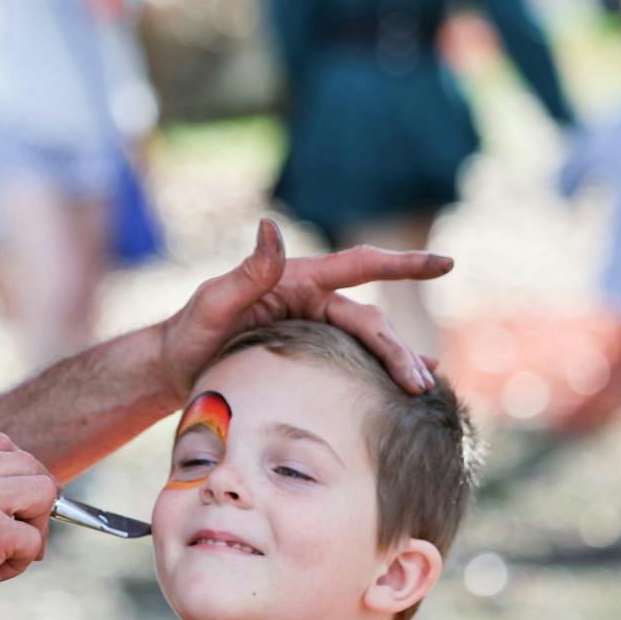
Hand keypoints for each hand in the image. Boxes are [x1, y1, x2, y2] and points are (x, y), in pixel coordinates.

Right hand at [0, 428, 56, 619]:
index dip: (11, 476)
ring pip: (42, 492)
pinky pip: (33, 538)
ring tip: (4, 553)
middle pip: (25, 462)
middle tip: (15, 533)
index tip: (4, 505)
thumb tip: (26, 479)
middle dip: (30, 500)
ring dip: (33, 527)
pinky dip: (21, 561)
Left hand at [154, 218, 451, 400]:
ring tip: (422, 391)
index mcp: (298, 281)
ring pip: (369, 345)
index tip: (445, 263)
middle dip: (398, 349)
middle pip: (370, 322)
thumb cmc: (190, 332)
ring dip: (397, 365)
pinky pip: (356, 364)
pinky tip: (409, 394)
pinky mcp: (313, 360)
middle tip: (419, 382)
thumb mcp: (213, 302)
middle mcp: (314, 302)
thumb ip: (246, 271)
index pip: (358, 266)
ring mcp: (315, 332)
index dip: (403, 264)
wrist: (176, 368)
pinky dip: (383, 375)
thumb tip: (270, 225)